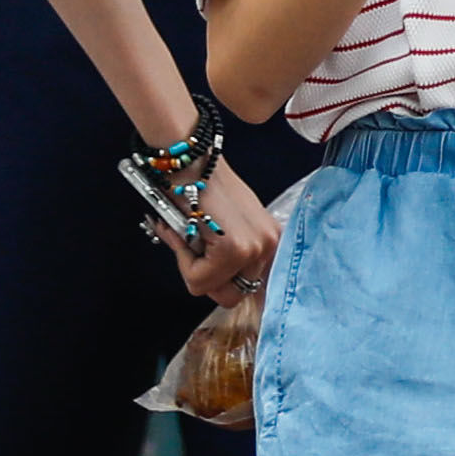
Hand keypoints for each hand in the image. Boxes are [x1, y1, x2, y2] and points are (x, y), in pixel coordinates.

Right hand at [168, 160, 281, 299]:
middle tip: (193, 250)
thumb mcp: (229, 222)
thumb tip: (215, 283)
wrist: (191, 159)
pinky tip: (184, 232)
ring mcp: (254, 248)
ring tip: (189, 236)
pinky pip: (199, 280)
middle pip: (234, 296)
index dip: (221, 280)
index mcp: (271, 238)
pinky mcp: (232, 250)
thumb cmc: (202, 185)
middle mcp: (269, 244)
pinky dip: (183, 260)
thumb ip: (231, 252)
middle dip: (208, 279)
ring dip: (194, 268)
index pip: (249, 287)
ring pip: (214, 290)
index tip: (205, 262)